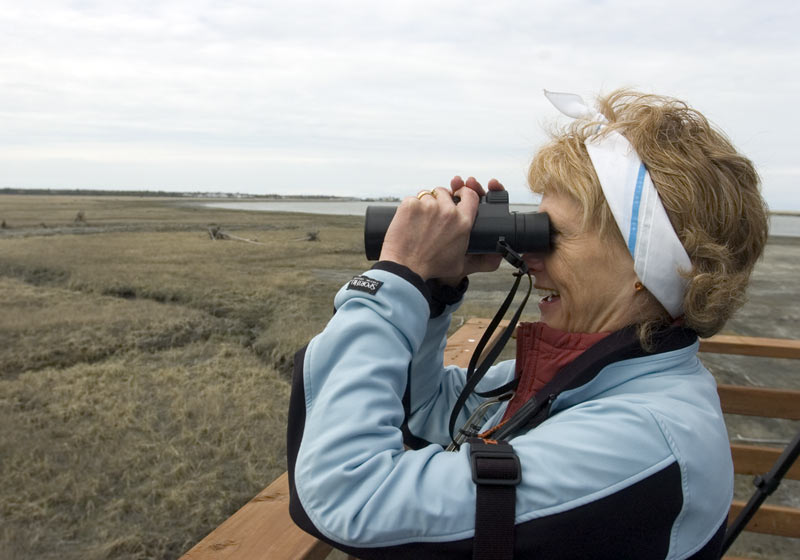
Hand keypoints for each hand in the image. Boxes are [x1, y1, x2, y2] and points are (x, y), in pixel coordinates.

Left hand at [378, 176, 505, 282]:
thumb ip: (481, 260)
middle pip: (446, 192)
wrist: (406, 268)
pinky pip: (412, 199)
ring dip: (425, 204)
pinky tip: (409, 222)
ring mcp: (428, 206)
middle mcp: (448, 211)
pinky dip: (410, 208)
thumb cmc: (432, 268)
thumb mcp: (461, 265)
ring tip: (420, 221)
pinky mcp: (410, 205)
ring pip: (427, 194)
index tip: (458, 195)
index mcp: (463, 222)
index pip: (470, 194)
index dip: (464, 192)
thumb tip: (497, 256)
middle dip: (441, 199)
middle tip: (434, 213)